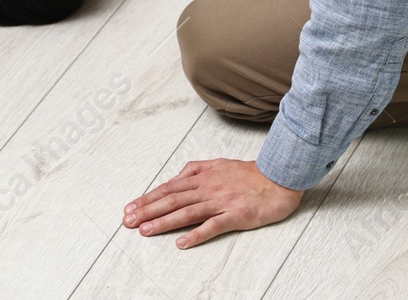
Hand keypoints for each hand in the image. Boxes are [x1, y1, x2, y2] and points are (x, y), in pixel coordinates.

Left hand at [123, 159, 303, 248]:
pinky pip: (213, 226)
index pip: (169, 187)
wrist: (279, 178)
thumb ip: (197, 168)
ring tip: (145, 231)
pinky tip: (181, 242)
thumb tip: (178, 175)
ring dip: (164, 222)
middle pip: (172, 199)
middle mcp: (208, 187)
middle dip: (147, 210)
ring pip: (187, 212)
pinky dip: (196, 235)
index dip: (148, 198)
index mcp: (203, 175)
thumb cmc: (249, 174)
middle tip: (128, 221)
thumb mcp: (219, 164)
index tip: (131, 207)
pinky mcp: (236, 215)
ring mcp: (221, 201)